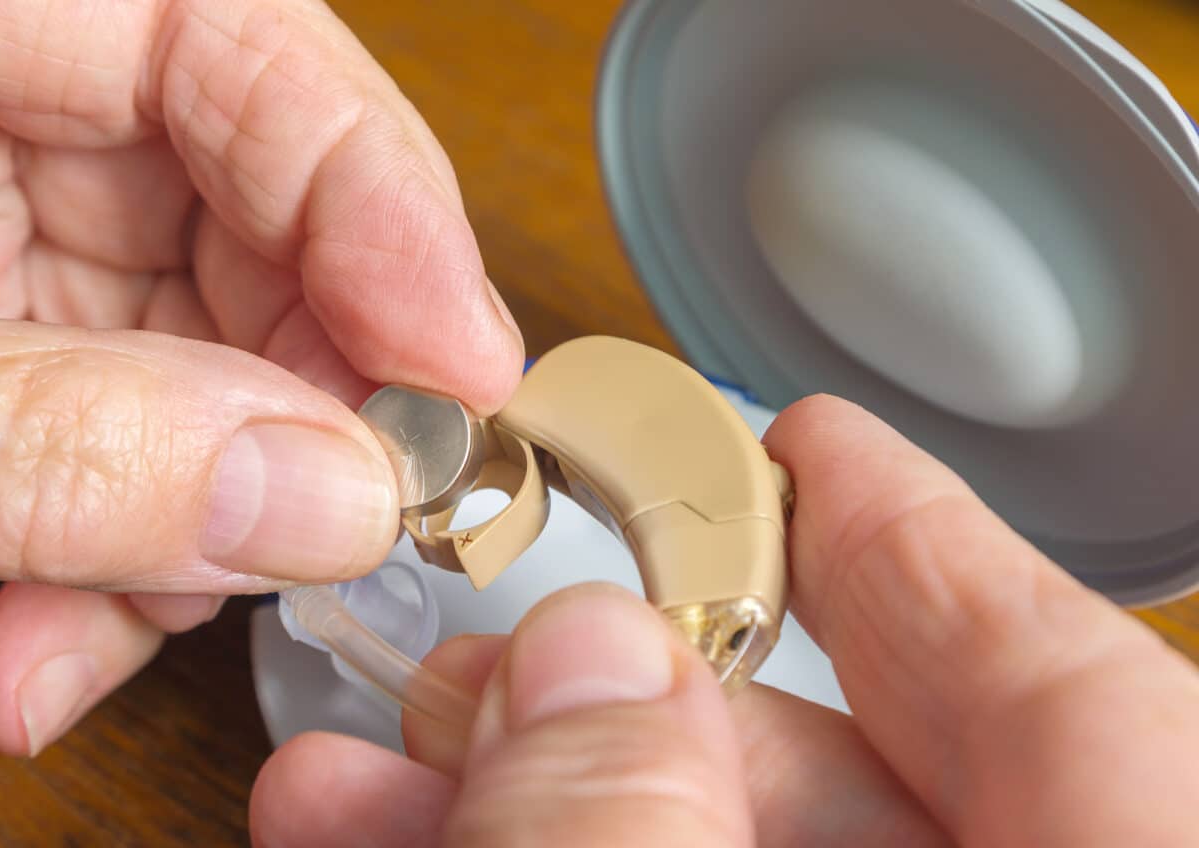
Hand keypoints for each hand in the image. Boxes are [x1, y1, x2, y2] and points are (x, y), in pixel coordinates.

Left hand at [0, 0, 521, 756]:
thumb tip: (327, 499)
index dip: (385, 204)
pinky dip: (101, 543)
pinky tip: (58, 636)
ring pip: (197, 348)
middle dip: (303, 401)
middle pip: (255, 215)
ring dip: (191, 515)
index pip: (245, 45)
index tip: (461, 372)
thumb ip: (62, 440)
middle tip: (340, 527)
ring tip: (134, 624)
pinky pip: (109, 417)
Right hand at [251, 396, 1198, 846]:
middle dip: (649, 700)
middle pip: (859, 792)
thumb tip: (587, 671)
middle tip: (508, 641)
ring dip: (535, 807)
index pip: (1076, 699)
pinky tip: (383, 847)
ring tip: (369, 765)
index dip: (932, 554)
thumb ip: (654, 840)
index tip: (816, 451)